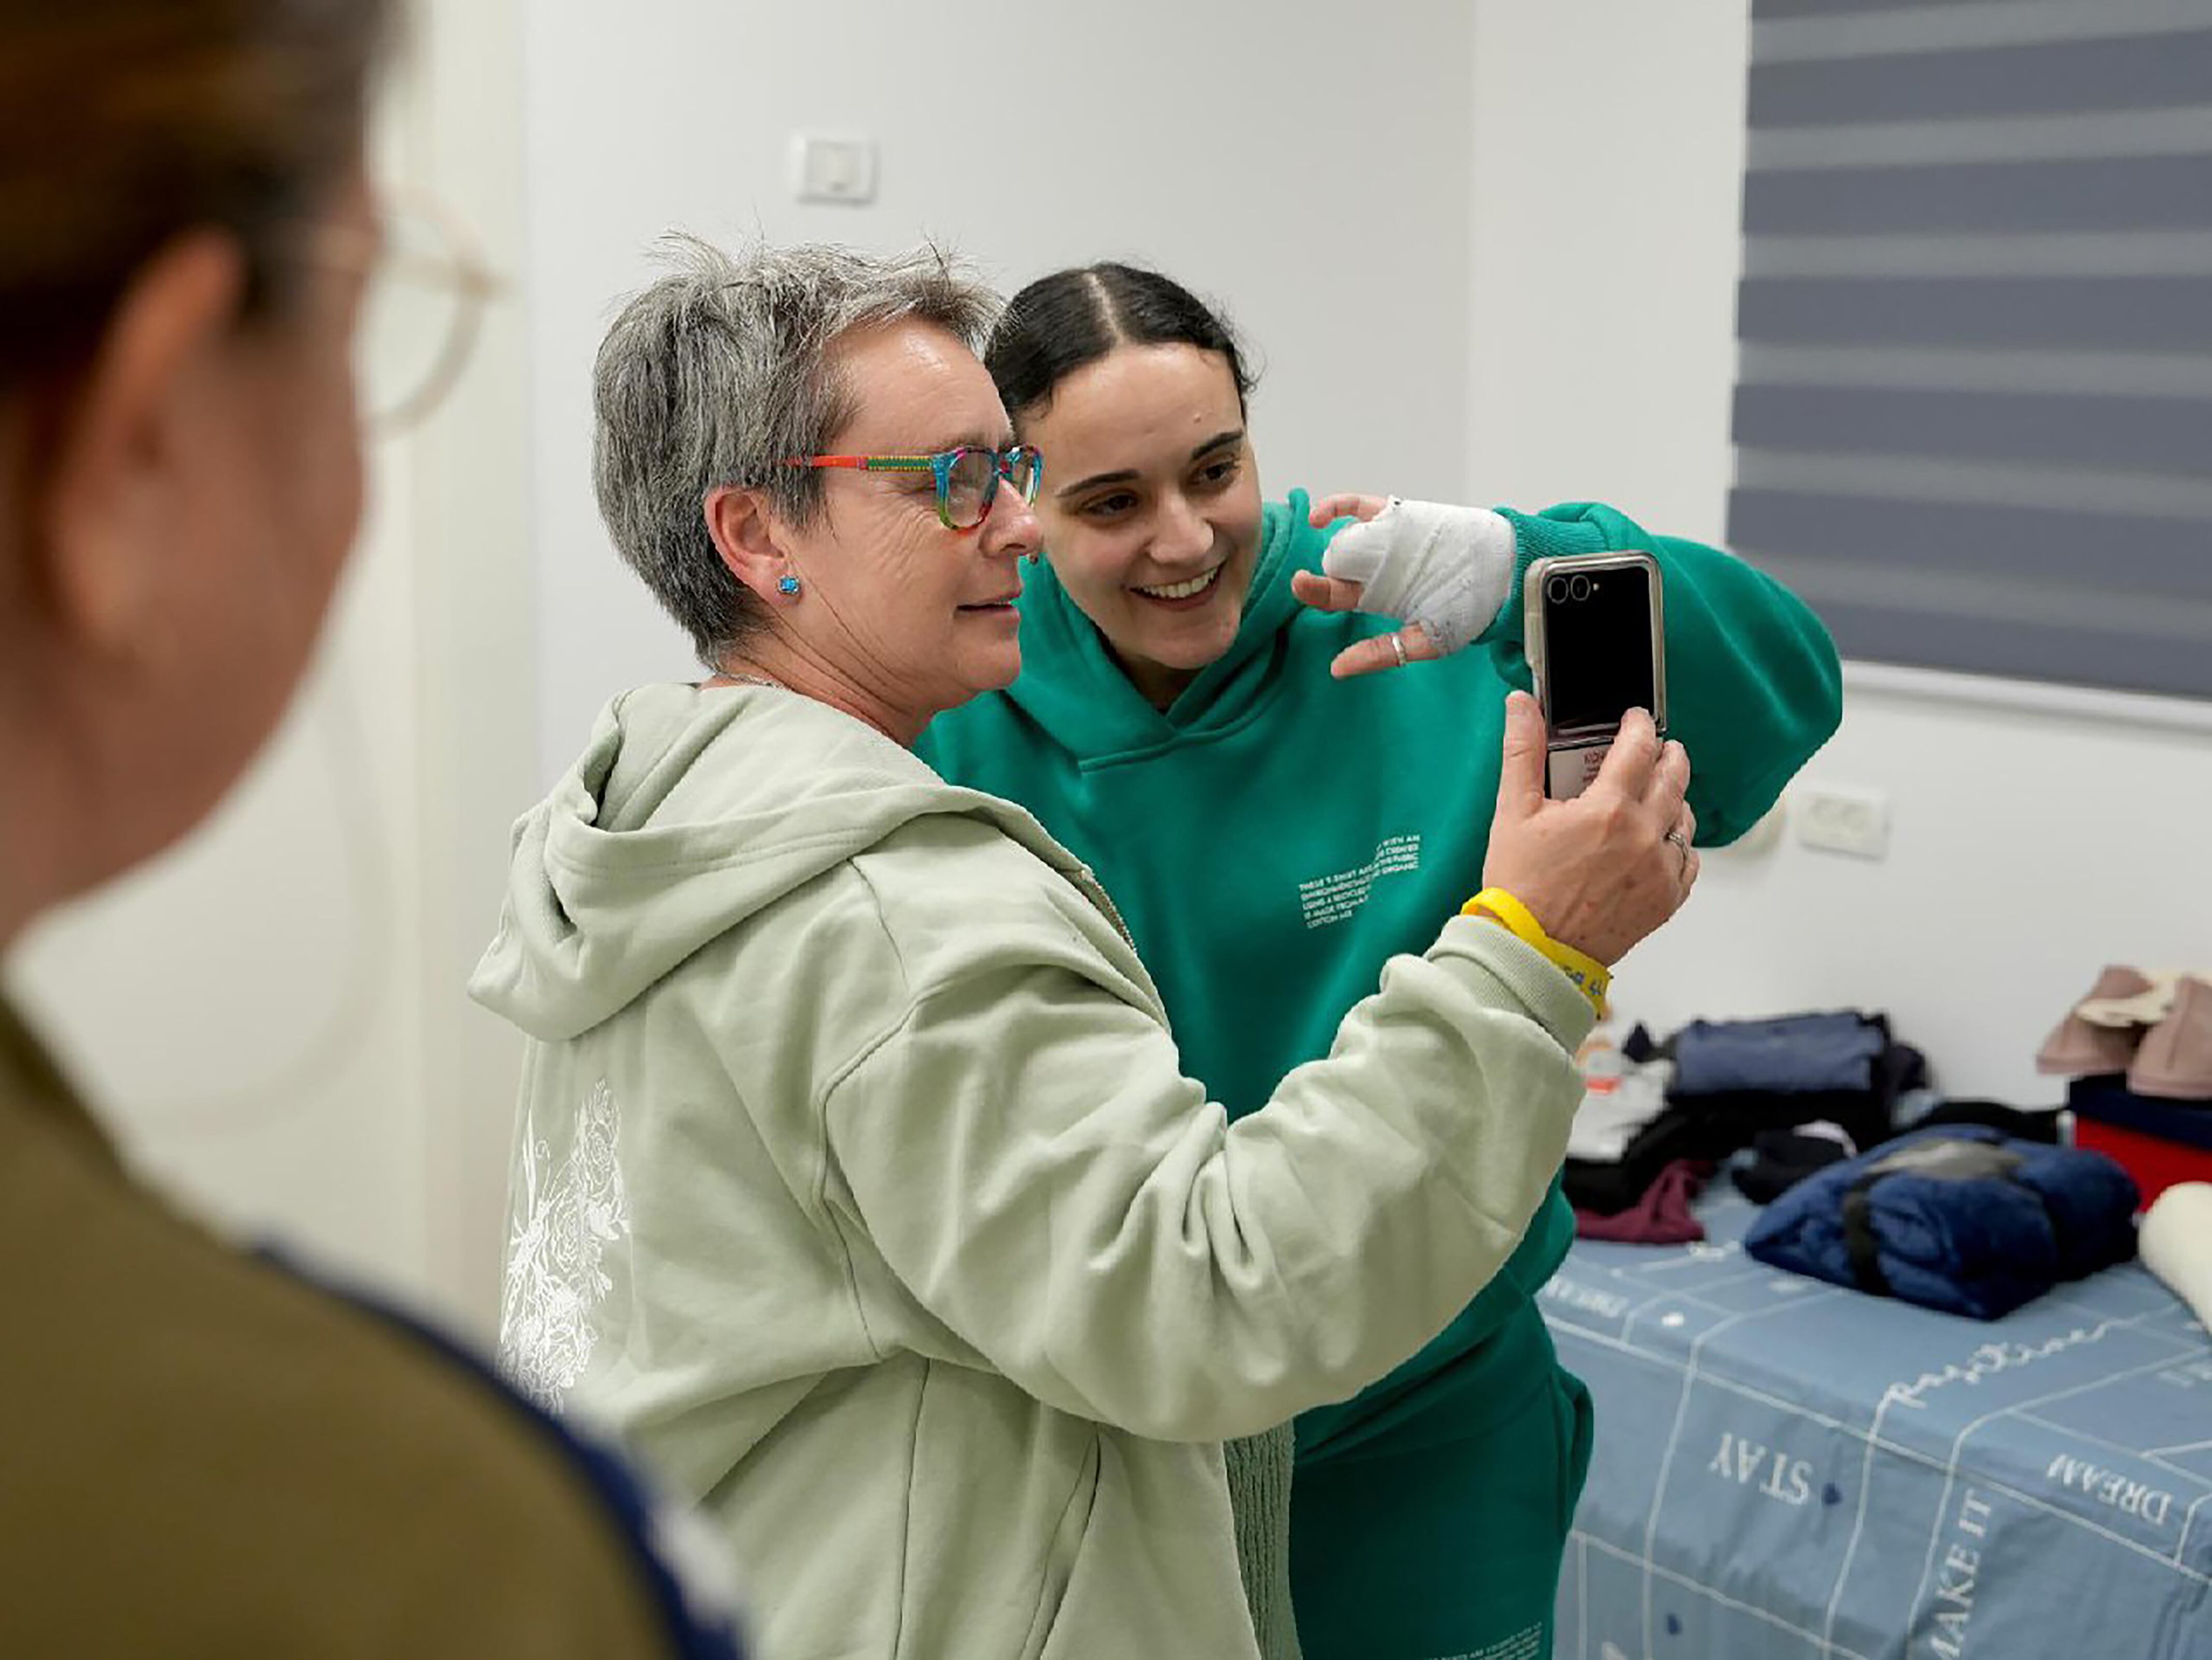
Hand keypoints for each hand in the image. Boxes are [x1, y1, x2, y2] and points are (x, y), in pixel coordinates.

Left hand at [1290, 493, 1515, 677]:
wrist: (1506, 572)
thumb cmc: (1471, 609)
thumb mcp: (1426, 641)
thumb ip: (1383, 654)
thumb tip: (1338, 669)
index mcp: (1379, 597)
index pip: (1337, 596)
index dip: (1316, 593)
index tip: (1303, 589)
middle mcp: (1377, 568)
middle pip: (1335, 567)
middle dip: (1316, 576)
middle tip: (1303, 581)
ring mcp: (1386, 540)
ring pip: (1345, 537)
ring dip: (1328, 542)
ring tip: (1323, 549)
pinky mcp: (1398, 515)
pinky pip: (1360, 507)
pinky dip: (1336, 507)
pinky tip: (1319, 516)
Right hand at [1480, 696, 1697, 966]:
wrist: (1532, 951)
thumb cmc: (1520, 888)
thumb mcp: (1512, 812)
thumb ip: (1523, 752)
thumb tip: (1522, 707)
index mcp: (1608, 809)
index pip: (1639, 747)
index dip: (1639, 725)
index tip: (1635, 720)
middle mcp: (1643, 836)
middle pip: (1674, 776)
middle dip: (1667, 754)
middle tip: (1657, 749)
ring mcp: (1659, 870)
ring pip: (1685, 817)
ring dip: (1674, 798)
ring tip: (1656, 795)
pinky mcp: (1666, 899)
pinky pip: (1688, 861)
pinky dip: (1678, 845)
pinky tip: (1658, 842)